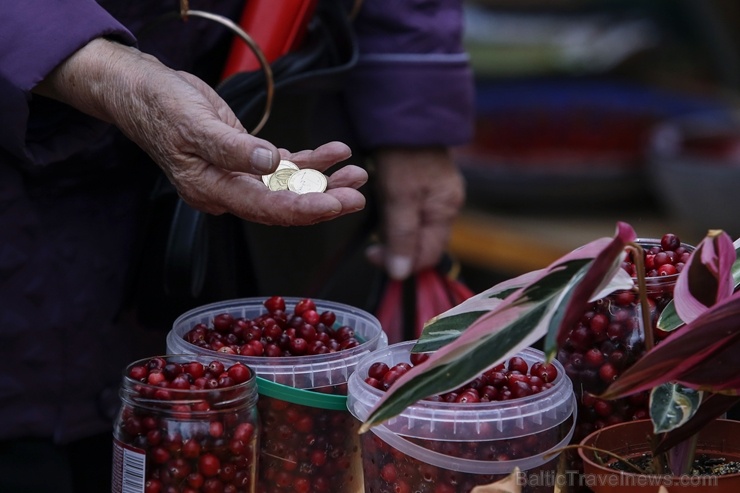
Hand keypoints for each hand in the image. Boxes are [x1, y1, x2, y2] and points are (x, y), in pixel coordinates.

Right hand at [34, 38, 366, 225]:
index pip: (267, 209)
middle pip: (284, 204)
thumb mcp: (194, 125)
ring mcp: (240, 175)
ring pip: (290, 186)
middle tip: (356, 196)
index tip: (336, 205)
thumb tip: (269, 163)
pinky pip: (285, 166)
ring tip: (356, 173)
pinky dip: (311, 161)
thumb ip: (233, 148)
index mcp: (214, 190)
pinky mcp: (247, 158)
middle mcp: (230, 189)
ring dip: (324, 181)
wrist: (145, 91)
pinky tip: (333, 153)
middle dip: (324, 201)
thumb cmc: (161, 108)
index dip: (304, 209)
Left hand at [366, 147, 465, 279]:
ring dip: (393, 232)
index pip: (428, 256)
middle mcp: (446, 205)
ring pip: (414, 230)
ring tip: (376, 221)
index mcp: (446, 210)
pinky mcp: (424, 186)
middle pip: (421, 244)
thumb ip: (401, 236)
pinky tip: (383, 209)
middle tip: (372, 241)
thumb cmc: (402, 155)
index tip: (373, 256)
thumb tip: (400, 274)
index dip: (401, 263)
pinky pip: (410, 214)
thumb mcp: (400, 198)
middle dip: (396, 247)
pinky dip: (395, 218)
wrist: (403, 113)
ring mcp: (436, 195)